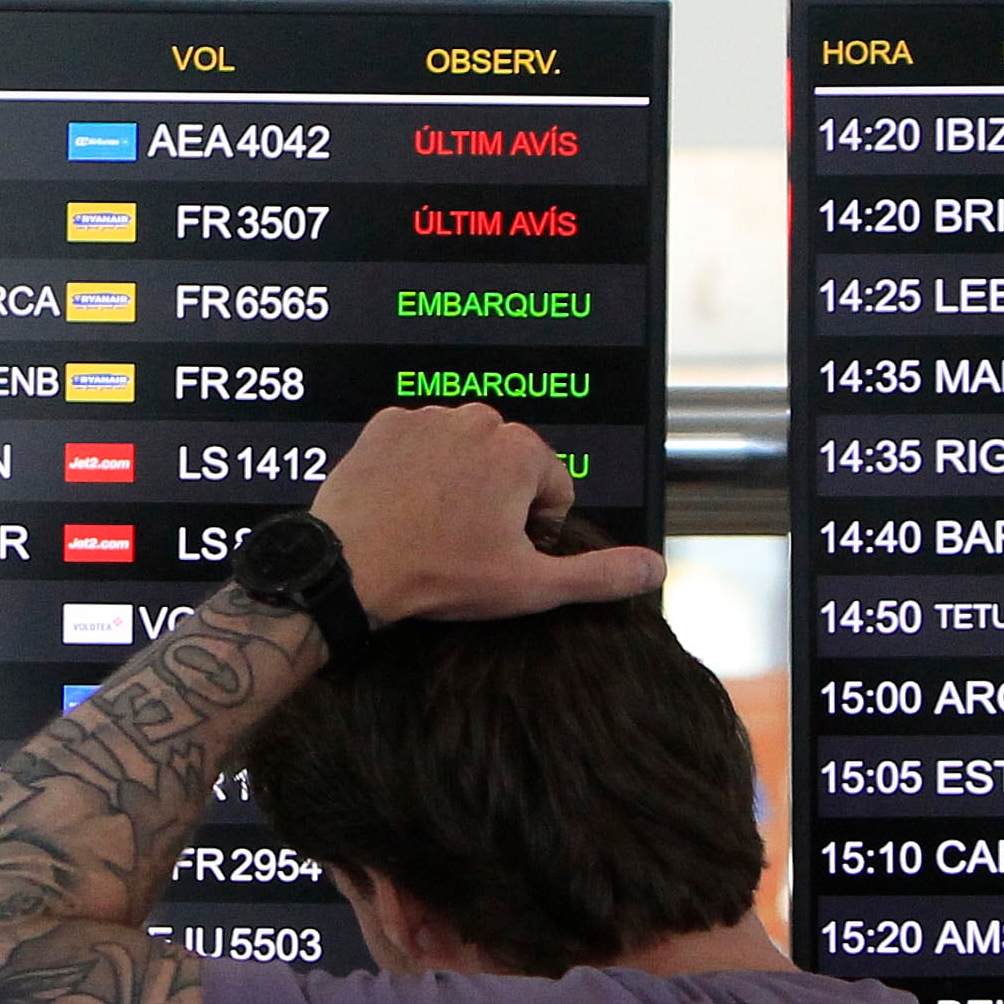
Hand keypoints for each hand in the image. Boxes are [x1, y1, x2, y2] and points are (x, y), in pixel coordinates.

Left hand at [313, 403, 664, 624]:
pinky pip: (419, 445)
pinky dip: (417, 471)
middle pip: (509, 464)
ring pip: (463, 453)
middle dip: (496, 501)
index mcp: (520, 450)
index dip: (532, 528)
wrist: (349, 567)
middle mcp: (477, 419)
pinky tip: (405, 506)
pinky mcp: (386, 424)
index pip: (552, 487)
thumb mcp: (530, 586)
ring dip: (457, 483)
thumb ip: (600, 574)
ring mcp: (428, 417)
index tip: (499, 552)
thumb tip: (654, 569)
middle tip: (465, 544)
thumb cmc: (437, 575)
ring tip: (433, 527)